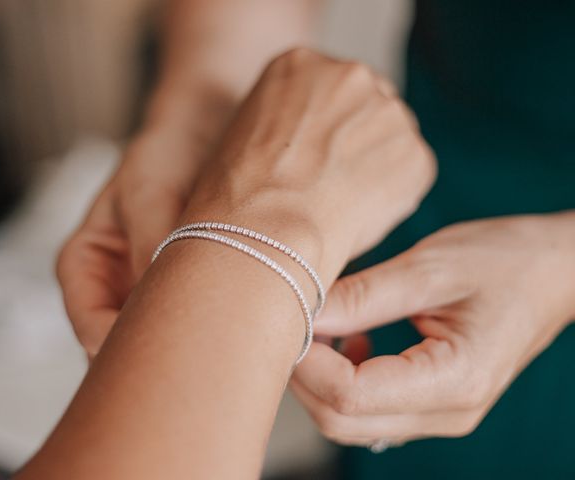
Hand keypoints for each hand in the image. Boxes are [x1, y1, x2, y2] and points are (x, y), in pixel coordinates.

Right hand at [57, 92, 232, 358]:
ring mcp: (148, 288)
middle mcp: (113, 283)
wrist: (202, 128)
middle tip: (198, 368)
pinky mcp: (184, 285)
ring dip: (187, 344)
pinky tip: (237, 328)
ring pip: (159, 335)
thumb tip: (162, 304)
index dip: (117, 348)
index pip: (88, 323)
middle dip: (156, 358)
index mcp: (85, 262)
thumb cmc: (166, 153)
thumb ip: (152, 247)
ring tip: (222, 350)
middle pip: (122, 341)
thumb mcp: (151, 193)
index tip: (157, 359)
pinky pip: (191, 318)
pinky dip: (210, 327)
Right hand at [181, 48, 436, 285]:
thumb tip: (310, 146)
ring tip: (337, 206)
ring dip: (374, 169)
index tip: (311, 159)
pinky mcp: (415, 154)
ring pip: (390, 141)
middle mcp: (349, 75)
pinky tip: (355, 218)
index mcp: (299, 64)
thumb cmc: (239, 194)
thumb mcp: (245, 134)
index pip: (327, 92)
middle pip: (365, 108)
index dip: (320, 132)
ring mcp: (388, 111)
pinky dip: (391, 199)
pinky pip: (409, 177)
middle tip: (330, 183)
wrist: (265, 229)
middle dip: (354, 142)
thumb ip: (288, 122)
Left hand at [291, 212, 574, 445]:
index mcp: (454, 380)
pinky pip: (368, 411)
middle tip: (295, 319)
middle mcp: (447, 413)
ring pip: (348, 422)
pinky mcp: (431, 404)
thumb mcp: (430, 268)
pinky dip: (341, 381)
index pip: (350, 395)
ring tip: (323, 325)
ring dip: (320, 379)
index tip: (289, 314)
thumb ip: (362, 295)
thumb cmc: (505, 261)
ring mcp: (440, 415)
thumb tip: (299, 309)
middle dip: (304, 374)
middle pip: (340, 421)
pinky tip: (350, 338)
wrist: (553, 272)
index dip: (306, 359)